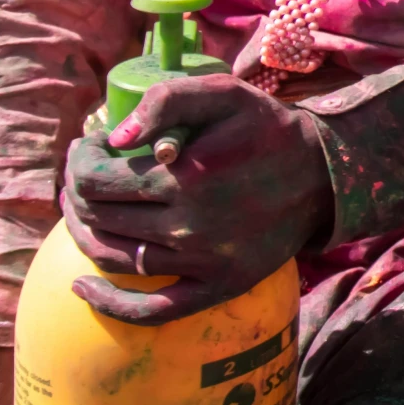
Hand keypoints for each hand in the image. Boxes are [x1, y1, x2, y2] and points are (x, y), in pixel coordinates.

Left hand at [63, 75, 331, 324]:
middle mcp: (190, 224)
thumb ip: (168, 99)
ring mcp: (203, 262)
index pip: (96, 178)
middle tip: (86, 175)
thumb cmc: (269, 129)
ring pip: (112, 257)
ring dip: (82, 233)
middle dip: (77, 192)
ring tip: (84, 212)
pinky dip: (108, 303)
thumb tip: (114, 139)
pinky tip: (82, 287)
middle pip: (98, 216)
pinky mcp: (218, 287)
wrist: (326, 175)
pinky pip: (150, 310)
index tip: (88, 148)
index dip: (79, 161)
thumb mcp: (226, 94)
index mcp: (187, 175)